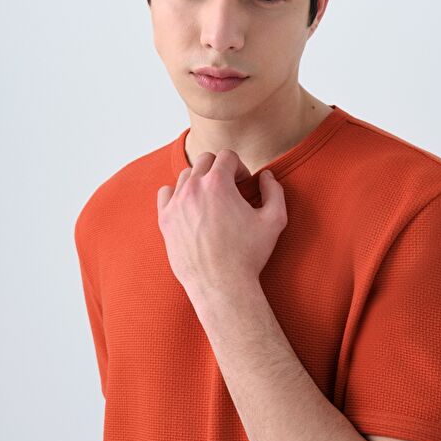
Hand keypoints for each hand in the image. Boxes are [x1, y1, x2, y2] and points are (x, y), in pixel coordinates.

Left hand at [157, 149, 287, 297]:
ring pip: (186, 175)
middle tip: (230, 190)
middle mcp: (193, 188)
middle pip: (205, 160)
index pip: (227, 156)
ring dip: (200, 181)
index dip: (240, 167)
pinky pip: (166, 192)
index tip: (244, 184)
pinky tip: (191, 208)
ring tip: (212, 200)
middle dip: (220, 169)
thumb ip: (275, 191)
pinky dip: (177, 194)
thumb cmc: (249, 255)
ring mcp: (176, 203)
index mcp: (218, 183)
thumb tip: (266, 176)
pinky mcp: (165, 219)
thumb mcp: (275, 220)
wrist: (221, 285)